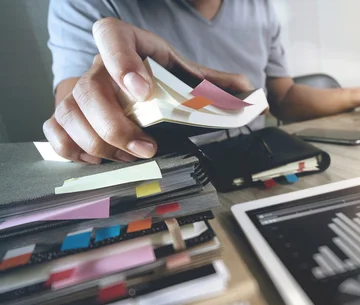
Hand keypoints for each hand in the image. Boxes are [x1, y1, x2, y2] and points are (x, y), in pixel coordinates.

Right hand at [44, 18, 253, 162]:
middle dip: (115, 124)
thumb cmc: (164, 79)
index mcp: (131, 46)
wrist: (136, 85)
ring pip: (69, 112)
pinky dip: (72, 148)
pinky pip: (55, 128)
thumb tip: (249, 92)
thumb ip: (217, 83)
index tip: (141, 91)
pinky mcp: (67, 113)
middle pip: (89, 87)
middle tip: (145, 148)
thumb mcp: (191, 76)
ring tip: (128, 158)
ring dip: (98, 143)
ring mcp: (79, 89)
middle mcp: (99, 66)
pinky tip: (98, 158)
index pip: (112, 34)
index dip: (121, 59)